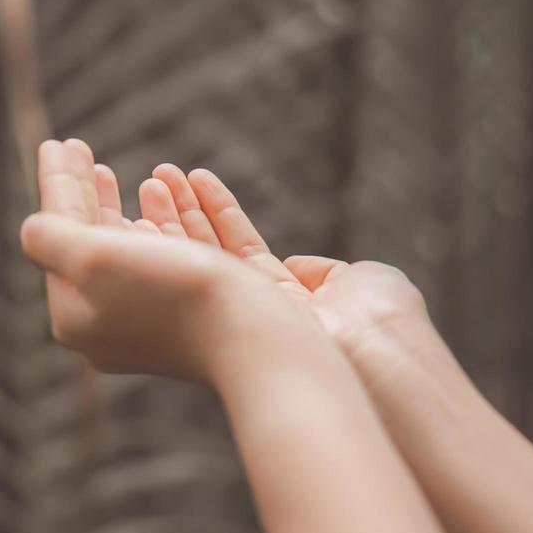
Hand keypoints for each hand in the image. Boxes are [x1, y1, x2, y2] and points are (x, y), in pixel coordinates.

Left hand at [20, 140, 325, 383]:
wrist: (267, 345)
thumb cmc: (175, 297)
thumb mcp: (93, 260)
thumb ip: (50, 238)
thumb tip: (34, 228)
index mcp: (85, 317)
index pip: (62, 240)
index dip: (59, 188)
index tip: (57, 144)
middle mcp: (129, 322)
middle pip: (104, 247)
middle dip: (94, 198)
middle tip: (84, 154)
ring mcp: (184, 317)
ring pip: (162, 249)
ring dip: (154, 205)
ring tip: (151, 172)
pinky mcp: (233, 306)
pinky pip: (212, 250)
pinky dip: (201, 213)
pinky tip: (197, 182)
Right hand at [138, 164, 436, 392]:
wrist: (379, 355)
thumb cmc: (381, 317)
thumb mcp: (358, 277)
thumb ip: (320, 269)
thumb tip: (294, 266)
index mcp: (289, 300)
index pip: (240, 249)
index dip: (215, 214)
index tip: (192, 180)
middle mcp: (254, 309)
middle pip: (207, 253)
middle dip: (180, 213)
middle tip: (155, 177)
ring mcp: (233, 317)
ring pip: (191, 260)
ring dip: (168, 219)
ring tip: (152, 179)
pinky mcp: (219, 320)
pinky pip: (190, 270)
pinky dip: (170, 237)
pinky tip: (155, 205)